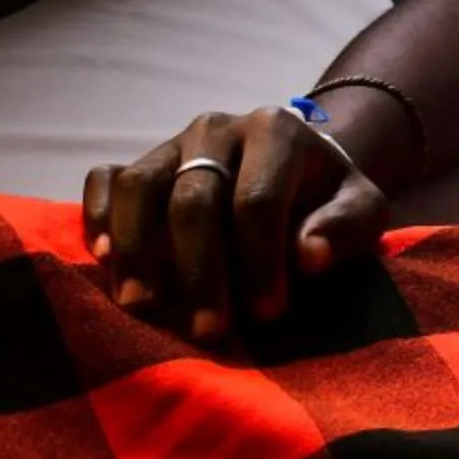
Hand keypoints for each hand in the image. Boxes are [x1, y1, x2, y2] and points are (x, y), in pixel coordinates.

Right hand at [83, 107, 390, 341]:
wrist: (302, 168)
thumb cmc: (329, 199)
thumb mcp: (361, 209)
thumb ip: (345, 227)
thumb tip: (308, 256)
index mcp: (276, 131)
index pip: (258, 200)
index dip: (260, 260)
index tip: (268, 312)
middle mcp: (218, 128)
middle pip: (194, 198)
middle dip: (200, 269)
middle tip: (208, 330)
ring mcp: (173, 142)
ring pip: (140, 187)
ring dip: (137, 250)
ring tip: (142, 306)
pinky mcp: (142, 161)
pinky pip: (105, 179)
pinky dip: (97, 216)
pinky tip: (103, 259)